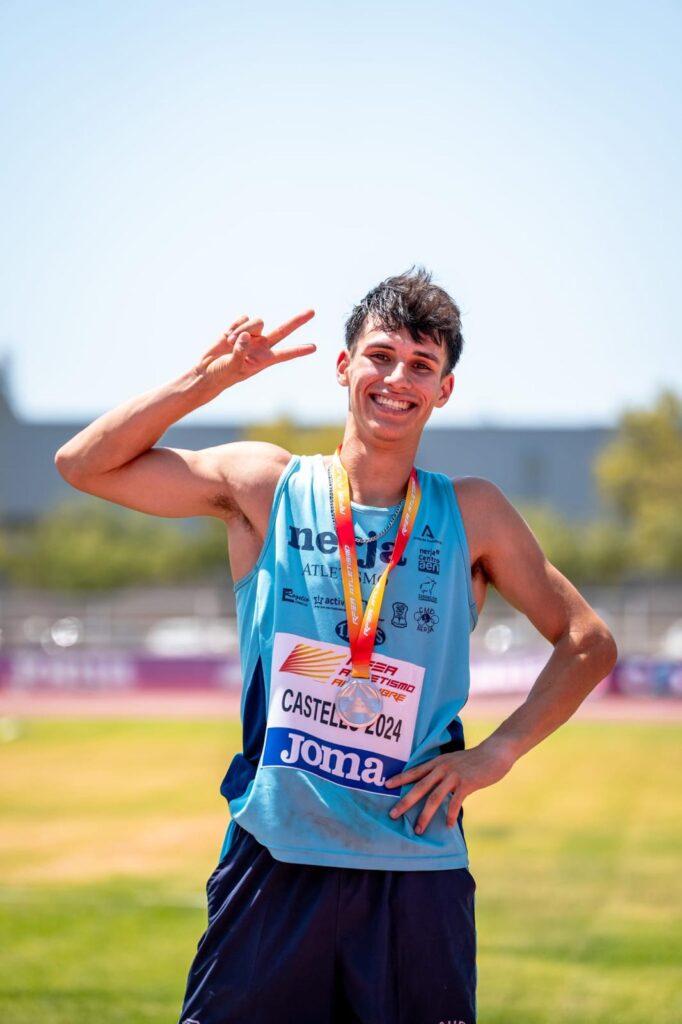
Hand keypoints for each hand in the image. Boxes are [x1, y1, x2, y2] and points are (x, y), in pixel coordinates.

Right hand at [195, 309, 315, 389]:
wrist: (207, 370)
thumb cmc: (222, 375)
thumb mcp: (233, 368)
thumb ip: (240, 352)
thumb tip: (246, 336)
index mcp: (264, 359)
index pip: (286, 353)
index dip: (299, 350)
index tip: (314, 348)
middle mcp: (261, 345)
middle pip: (283, 330)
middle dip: (298, 321)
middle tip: (312, 311)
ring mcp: (251, 336)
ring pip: (256, 322)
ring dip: (242, 330)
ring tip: (230, 344)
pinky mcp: (239, 328)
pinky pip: (243, 318)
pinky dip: (234, 326)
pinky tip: (226, 336)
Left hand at [385, 740, 514, 834]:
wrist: (494, 752)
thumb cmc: (474, 760)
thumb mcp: (454, 761)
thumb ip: (442, 772)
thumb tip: (433, 785)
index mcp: (438, 763)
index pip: (415, 771)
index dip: (400, 778)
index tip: (386, 785)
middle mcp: (442, 768)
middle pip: (419, 787)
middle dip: (405, 802)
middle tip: (392, 814)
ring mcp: (454, 776)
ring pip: (434, 798)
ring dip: (425, 815)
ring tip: (418, 829)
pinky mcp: (467, 783)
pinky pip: (455, 802)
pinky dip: (450, 815)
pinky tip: (447, 824)